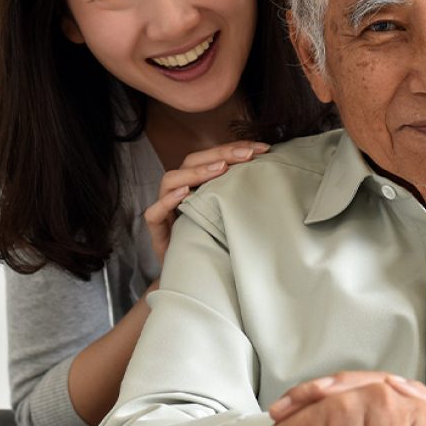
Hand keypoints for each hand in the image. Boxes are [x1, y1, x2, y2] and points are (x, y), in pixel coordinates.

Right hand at [144, 141, 268, 263]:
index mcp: (196, 184)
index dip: (234, 149)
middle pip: (192, 162)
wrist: (189, 277)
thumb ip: (240, 196)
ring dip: (197, 172)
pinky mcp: (156, 231)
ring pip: (171, 180)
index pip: (212, 158)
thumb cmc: (211, 243)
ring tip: (220, 168)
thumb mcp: (230, 216)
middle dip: (221, 154)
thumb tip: (271, 178)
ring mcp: (165, 210)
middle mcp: (178, 191)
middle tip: (246, 154)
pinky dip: (168, 200)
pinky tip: (185, 192)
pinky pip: (154, 213)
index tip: (261, 148)